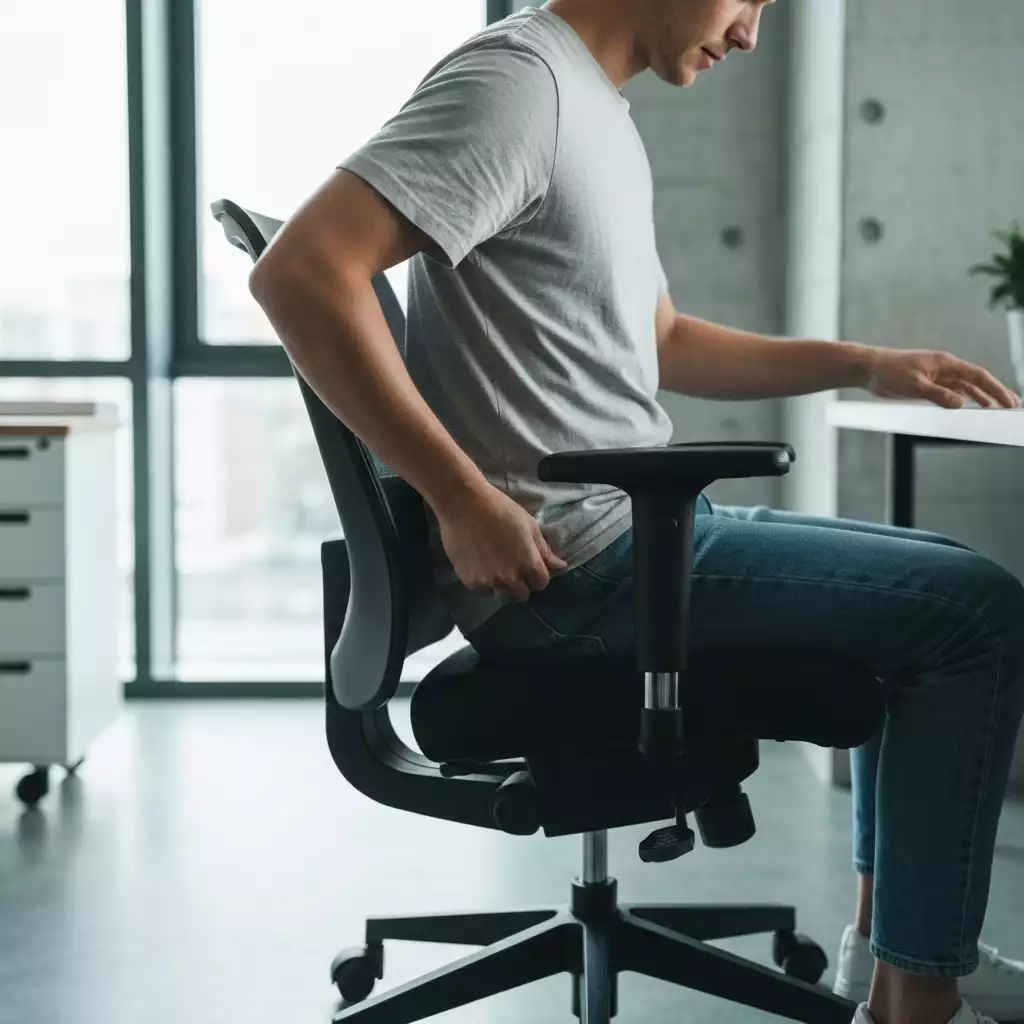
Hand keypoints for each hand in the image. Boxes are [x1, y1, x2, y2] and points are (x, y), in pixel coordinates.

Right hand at [434, 484, 567, 602]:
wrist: (463, 504)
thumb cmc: (500, 509)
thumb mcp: (528, 525)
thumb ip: (544, 550)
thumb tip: (561, 566)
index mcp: (528, 562)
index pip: (541, 584)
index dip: (538, 577)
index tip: (531, 568)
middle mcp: (510, 577)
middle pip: (522, 595)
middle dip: (522, 585)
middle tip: (514, 570)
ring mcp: (489, 581)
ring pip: (502, 597)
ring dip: (504, 588)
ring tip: (498, 572)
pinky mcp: (470, 581)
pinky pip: (483, 592)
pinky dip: (486, 584)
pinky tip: (483, 568)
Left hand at [864, 347, 1020, 408]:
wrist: (867, 368)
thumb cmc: (889, 372)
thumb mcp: (914, 386)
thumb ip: (938, 395)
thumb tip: (962, 404)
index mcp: (945, 363)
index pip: (978, 376)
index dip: (996, 389)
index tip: (1009, 402)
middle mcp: (944, 368)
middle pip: (975, 381)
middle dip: (994, 393)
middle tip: (1011, 406)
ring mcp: (936, 375)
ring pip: (963, 388)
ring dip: (980, 397)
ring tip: (995, 409)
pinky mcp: (925, 383)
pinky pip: (949, 392)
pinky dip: (961, 399)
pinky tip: (969, 407)